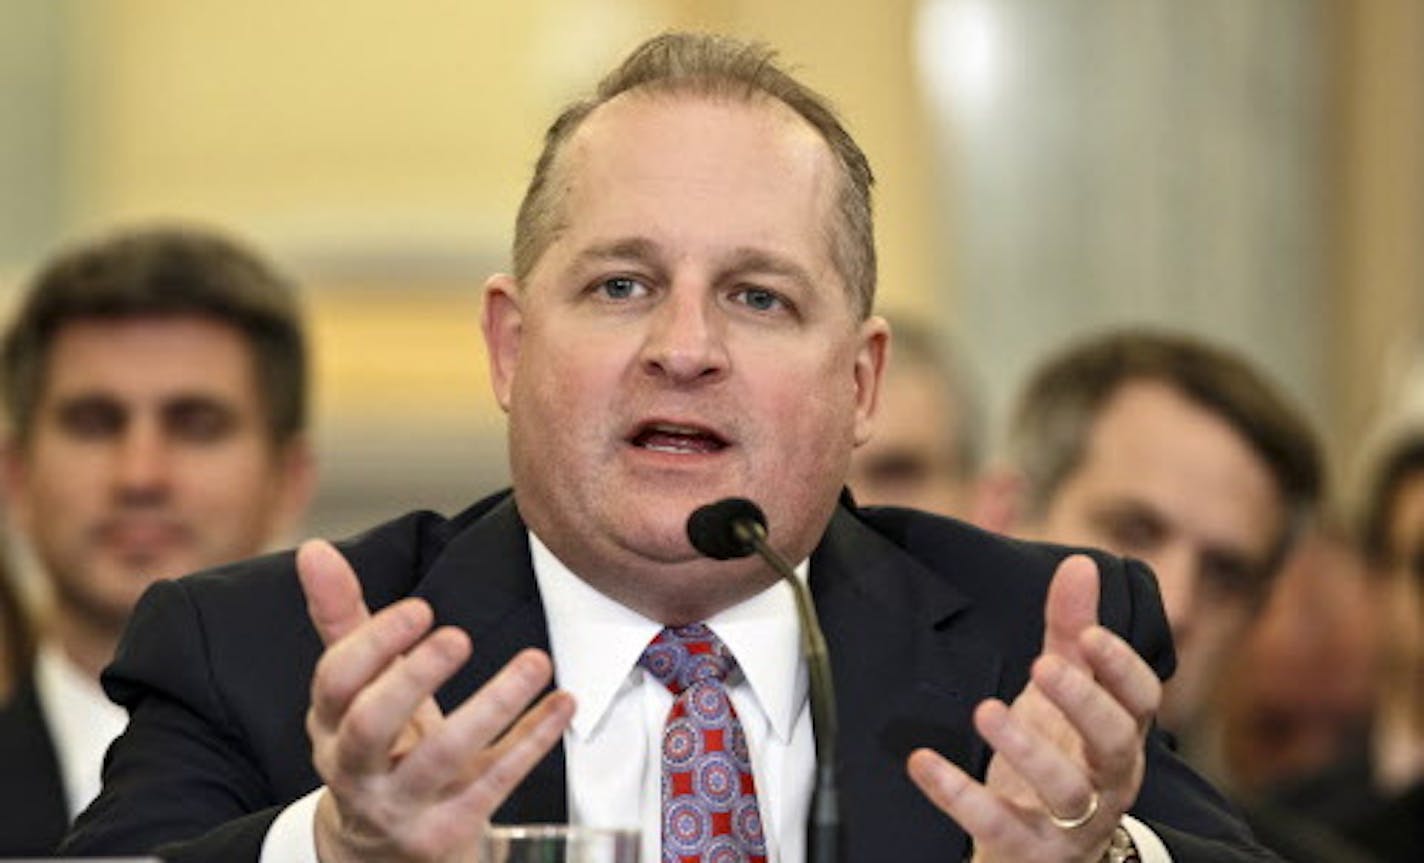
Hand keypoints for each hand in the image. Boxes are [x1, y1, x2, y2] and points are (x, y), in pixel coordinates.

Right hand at [297, 539, 575, 862]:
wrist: (383, 853)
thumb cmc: (378, 746)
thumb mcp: (357, 688)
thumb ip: (342, 618)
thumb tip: (315, 548)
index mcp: (330, 724)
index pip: (335, 683)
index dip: (373, 644)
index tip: (421, 608)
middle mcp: (356, 769)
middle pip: (372, 726)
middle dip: (414, 678)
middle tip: (459, 637)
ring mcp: (401, 806)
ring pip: (441, 759)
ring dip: (492, 706)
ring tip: (537, 661)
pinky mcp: (446, 832)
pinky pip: (494, 784)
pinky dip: (532, 741)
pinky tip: (563, 703)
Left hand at [906, 555, 1160, 861]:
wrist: (1039, 851)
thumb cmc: (1059, 757)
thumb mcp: (1063, 694)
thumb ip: (1070, 631)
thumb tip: (1081, 563)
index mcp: (1120, 737)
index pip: (1141, 701)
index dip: (1122, 668)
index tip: (1089, 634)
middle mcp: (1107, 782)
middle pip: (1115, 744)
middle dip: (1083, 704)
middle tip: (1044, 666)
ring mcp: (1071, 824)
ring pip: (1066, 792)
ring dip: (1027, 750)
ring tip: (985, 710)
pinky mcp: (1027, 850)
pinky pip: (997, 826)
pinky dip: (959, 795)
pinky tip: (922, 762)